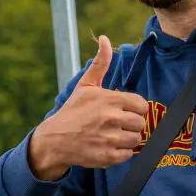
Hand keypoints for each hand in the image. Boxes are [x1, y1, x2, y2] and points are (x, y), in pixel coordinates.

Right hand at [28, 36, 148, 180]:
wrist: (54, 140)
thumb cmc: (73, 111)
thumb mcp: (86, 85)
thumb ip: (100, 63)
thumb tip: (104, 39)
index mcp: (109, 99)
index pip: (141, 105)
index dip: (134, 108)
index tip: (123, 111)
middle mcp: (111, 118)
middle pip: (140, 123)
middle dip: (131, 124)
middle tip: (117, 124)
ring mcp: (109, 138)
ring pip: (136, 139)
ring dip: (127, 139)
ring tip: (113, 135)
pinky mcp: (107, 157)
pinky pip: (128, 155)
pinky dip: (121, 153)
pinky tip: (109, 146)